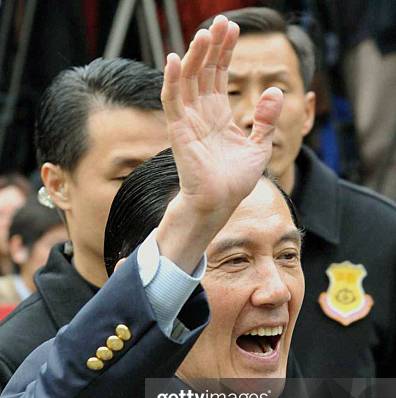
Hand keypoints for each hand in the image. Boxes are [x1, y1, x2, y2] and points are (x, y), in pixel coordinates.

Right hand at [161, 15, 282, 224]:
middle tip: (221, 22)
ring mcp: (188, 121)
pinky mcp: (179, 130)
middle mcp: (201, 114)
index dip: (225, 52)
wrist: (220, 203)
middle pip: (203, 71)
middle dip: (212, 46)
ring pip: (188, 80)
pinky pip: (172, 100)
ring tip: (205, 34)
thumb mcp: (259, 147)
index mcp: (218, 115)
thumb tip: (275, 90)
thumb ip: (265, 119)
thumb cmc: (236, 181)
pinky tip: (175, 59)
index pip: (219, 75)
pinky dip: (172, 80)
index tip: (233, 29)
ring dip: (194, 56)